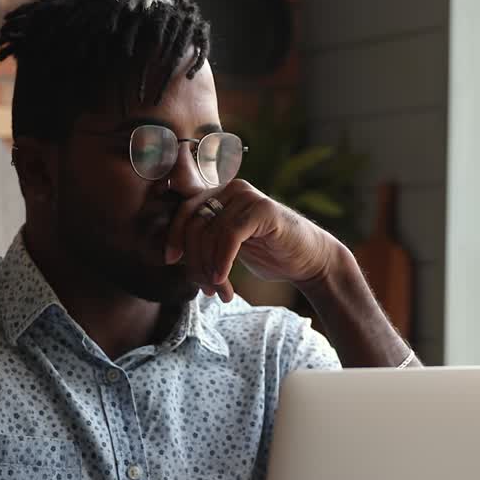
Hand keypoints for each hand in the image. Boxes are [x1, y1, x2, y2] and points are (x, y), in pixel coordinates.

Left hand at [164, 180, 340, 301]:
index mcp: (221, 194)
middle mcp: (232, 189)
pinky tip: (224, 281)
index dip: (174, 236)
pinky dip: (222, 261)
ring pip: (210, 233)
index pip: (184, 211)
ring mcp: (248, 196)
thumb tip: (170, 254)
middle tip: (205, 287)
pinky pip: (229, 236)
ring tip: (219, 290)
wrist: (308, 261)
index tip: (172, 261)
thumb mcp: (228, 248)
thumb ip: (205, 242)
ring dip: (209, 268)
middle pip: (194, 223)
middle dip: (194, 261)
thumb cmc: (268, 255)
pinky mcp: (262, 209)